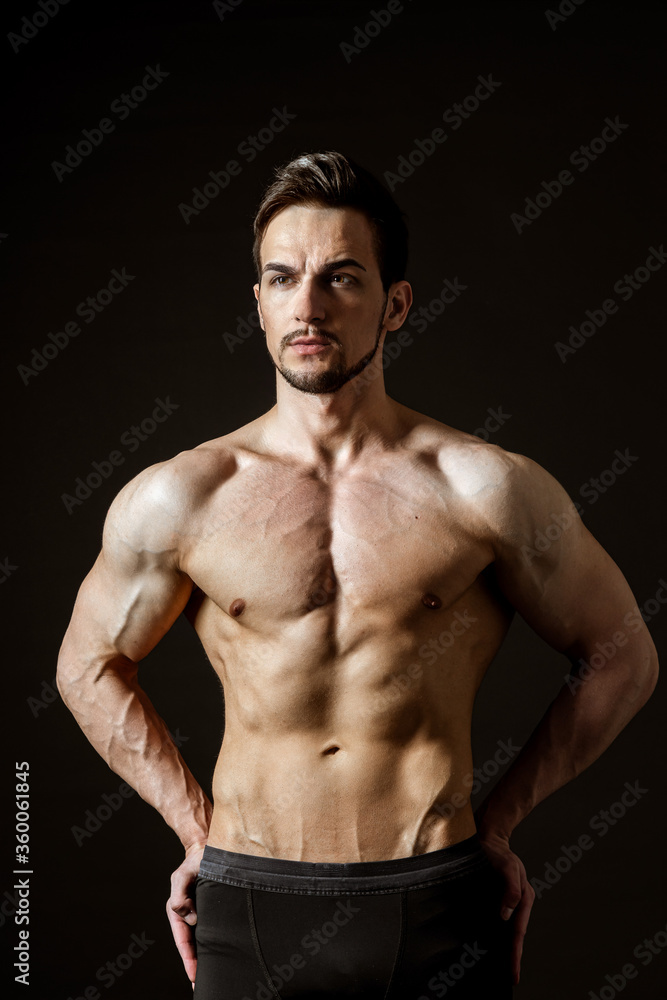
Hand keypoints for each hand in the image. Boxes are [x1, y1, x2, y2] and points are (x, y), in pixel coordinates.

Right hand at [167, 841, 206, 986]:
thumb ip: (179, 895)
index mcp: (179, 911)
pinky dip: (220, 944)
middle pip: (194, 947)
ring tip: (218, 977)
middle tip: (205, 986)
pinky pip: (217, 930)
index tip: (194, 976)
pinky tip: (229, 955)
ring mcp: (204, 914)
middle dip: (198, 967)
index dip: (189, 960)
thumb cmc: (196, 859)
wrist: (211, 846)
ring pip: (205, 941)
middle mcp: (191, 915)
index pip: (183, 941)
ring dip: (210, 958)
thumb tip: (190, 918)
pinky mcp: (216, 910)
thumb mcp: (183, 874)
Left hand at [476, 827, 534, 985]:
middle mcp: (517, 901)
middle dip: (512, 956)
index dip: (514, 952)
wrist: (487, 835)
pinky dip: (496, 934)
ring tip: (500, 967)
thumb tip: (506, 914)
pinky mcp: (497, 897)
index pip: (518, 931)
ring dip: (504, 946)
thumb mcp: (506, 865)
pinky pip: (498, 920)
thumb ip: (511, 888)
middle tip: (510, 978)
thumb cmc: (497, 850)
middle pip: (515, 934)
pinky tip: (488, 942)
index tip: (513, 973)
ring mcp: (508, 900)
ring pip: (507, 929)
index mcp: (523, 897)